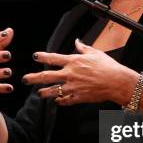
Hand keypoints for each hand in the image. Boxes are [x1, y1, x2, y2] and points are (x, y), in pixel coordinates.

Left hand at [22, 38, 136, 106]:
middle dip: (33, 78)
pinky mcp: (78, 97)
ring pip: (53, 91)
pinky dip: (60, 101)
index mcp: (74, 61)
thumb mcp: (95, 53)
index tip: (35, 56)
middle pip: (47, 76)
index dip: (42, 57)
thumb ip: (83, 48)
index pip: (53, 58)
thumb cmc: (108, 66)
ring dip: (44, 92)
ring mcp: (73, 87)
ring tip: (39, 93)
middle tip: (25, 79)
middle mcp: (70, 74)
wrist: (117, 82)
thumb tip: (77, 41)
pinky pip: (65, 100)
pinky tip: (57, 101)